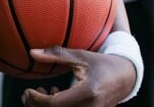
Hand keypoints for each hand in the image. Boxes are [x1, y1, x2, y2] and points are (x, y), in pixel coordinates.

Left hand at [21, 46, 135, 105]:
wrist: (125, 77)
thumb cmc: (102, 64)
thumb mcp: (81, 56)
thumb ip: (57, 54)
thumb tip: (32, 52)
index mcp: (88, 92)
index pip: (55, 104)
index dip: (37, 100)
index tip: (28, 91)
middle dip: (37, 106)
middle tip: (27, 94)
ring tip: (42, 93)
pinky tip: (55, 95)